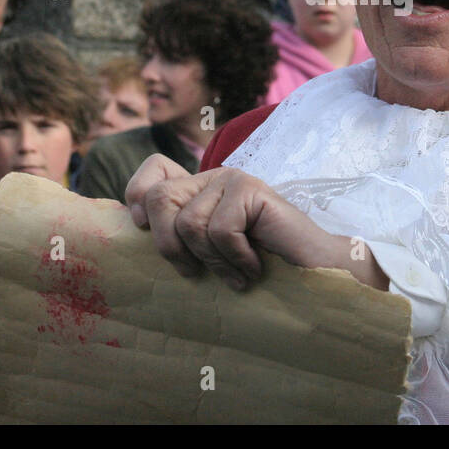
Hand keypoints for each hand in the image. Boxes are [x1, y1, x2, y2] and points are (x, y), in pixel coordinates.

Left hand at [124, 155, 387, 290]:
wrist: (314, 278)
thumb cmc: (260, 274)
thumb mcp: (206, 259)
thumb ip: (177, 239)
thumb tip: (135, 230)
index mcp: (198, 191)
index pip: (153, 170)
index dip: (138, 196)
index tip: (145, 229)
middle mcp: (213, 179)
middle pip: (159, 199)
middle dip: (170, 246)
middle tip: (198, 272)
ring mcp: (234, 180)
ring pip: (188, 221)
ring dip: (212, 260)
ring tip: (237, 272)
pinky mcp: (252, 189)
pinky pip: (219, 229)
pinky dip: (235, 258)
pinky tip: (254, 266)